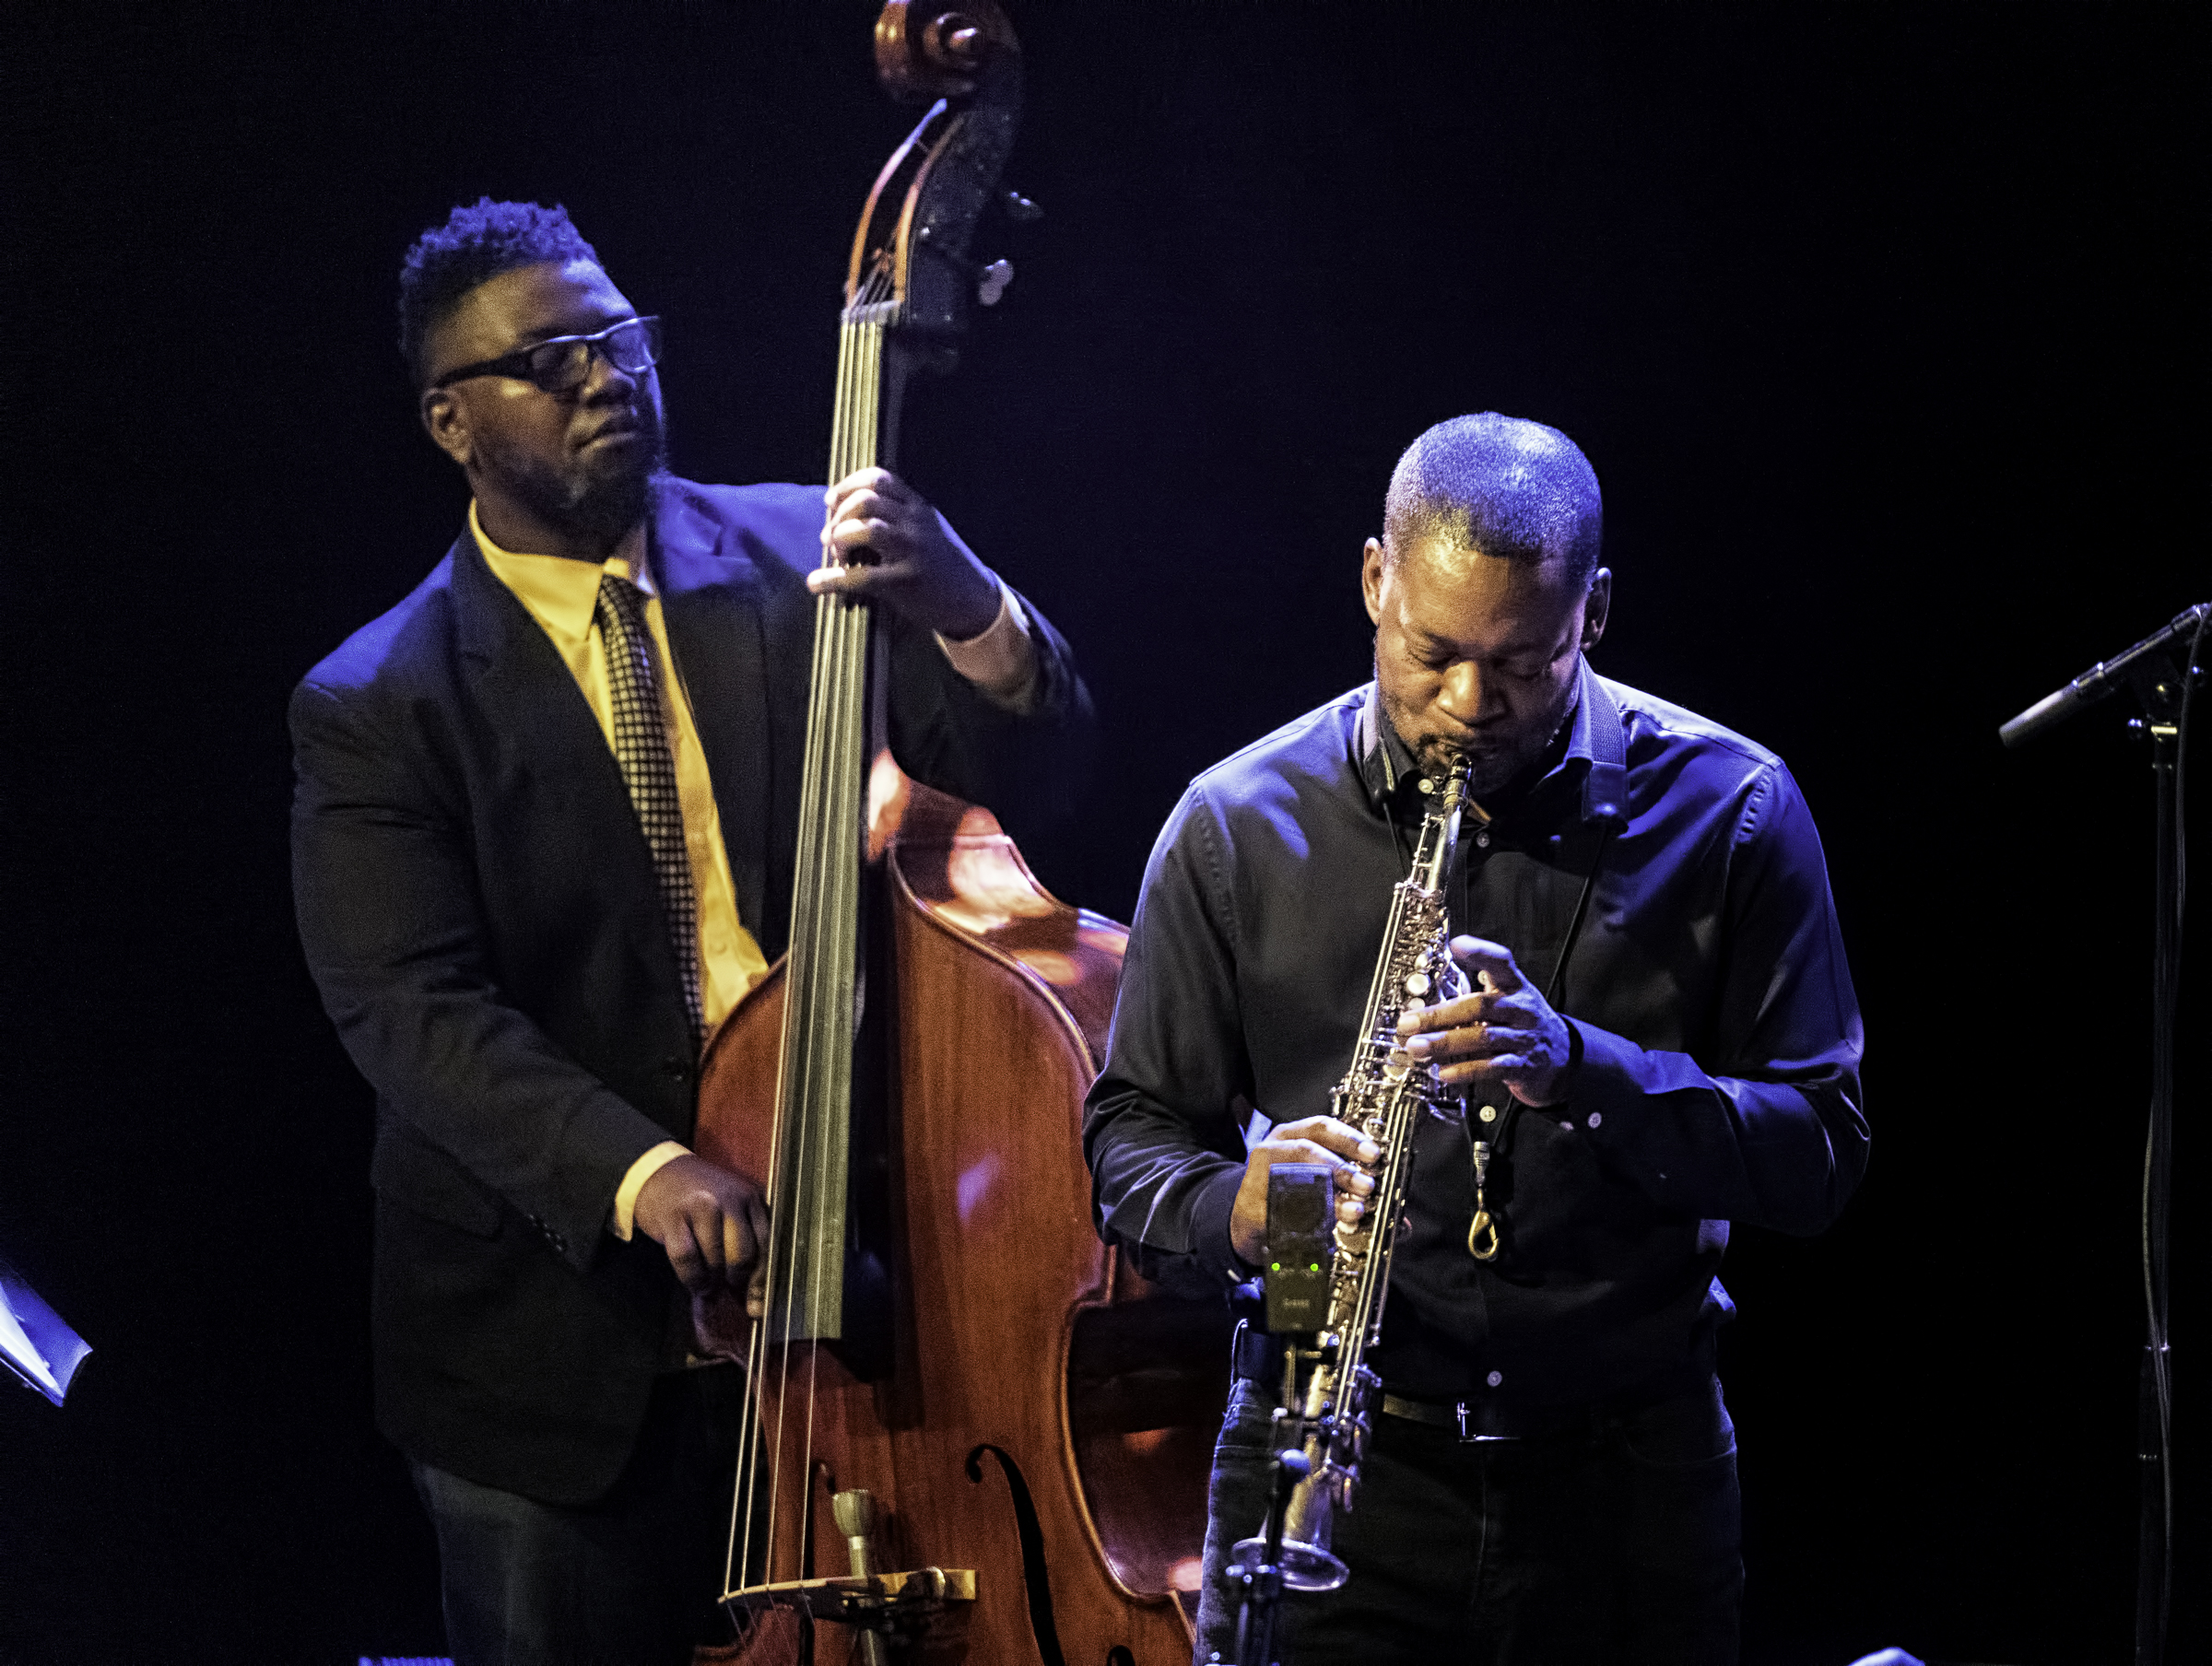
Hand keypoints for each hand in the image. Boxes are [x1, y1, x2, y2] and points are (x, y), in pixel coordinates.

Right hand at [632, 1154, 769, 1313]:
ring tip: (705, 1284)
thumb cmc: (699, 1197)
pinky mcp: (673, 1216)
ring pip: (715, 1261)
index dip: (761, 1281)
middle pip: (741, 1256)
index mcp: (751, 1198)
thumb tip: (754, 1300)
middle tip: (724, 1286)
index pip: (766, 1245)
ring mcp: (702, 1206)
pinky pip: (686, 1259)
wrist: (658, 1171)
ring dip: (709, 1281)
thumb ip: (745, 1243)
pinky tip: (691, 1280)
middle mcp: (730, 1199)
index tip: (756, 1305)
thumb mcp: (731, 1208)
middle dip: (733, 1280)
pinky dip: (689, 1277)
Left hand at [809, 467, 1001, 639]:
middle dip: (839, 515)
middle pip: (866, 499)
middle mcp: (916, 524)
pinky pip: (859, 576)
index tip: (830, 501)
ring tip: (836, 554)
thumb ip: (902, 517)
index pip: (879, 479)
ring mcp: (912, 551)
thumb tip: (855, 515)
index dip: (847, 485)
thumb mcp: (931, 531)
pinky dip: (830, 579)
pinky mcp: (905, 582)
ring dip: (839, 538)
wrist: (976, 602)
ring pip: (864, 528)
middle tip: (829, 536)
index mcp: (920, 509)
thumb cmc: (945, 568)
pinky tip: (815, 584)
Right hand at [1229, 1114, 1378, 1266]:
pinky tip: (1324, 1228)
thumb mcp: (1316, 1181)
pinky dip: (1305, 1219)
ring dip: (1328, 1196)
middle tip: (1367, 1187)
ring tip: (1353, 1211)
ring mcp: (1258, 1177)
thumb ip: (1353, 1193)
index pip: (1321, 1127)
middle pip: (1307, 1151)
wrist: (1245, 1219)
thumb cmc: (1287, 1194)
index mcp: (1292, 1136)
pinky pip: (1280, 1211)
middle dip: (1341, 1169)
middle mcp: (1273, 1149)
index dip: (1349, 1138)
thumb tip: (1401, 1221)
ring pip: (1293, 1179)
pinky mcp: (1250, 1206)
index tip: (1374, 1154)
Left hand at [1397, 936, 1574, 1106]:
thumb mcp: (1508, 1000)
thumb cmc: (1523, 1024)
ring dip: (1445, 1043)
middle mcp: (1521, 1009)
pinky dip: (1465, 1070)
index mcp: (1515, 986)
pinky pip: (1492, 1067)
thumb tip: (1426, 999)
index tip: (1456, 945)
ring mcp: (1523, 1037)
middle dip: (1440, 1015)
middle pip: (1479, 1006)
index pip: (1501, 962)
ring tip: (1417, 1048)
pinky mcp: (1523, 1066)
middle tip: (1409, 1023)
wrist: (1562, 1058)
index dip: (1481, 952)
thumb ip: (1473, 995)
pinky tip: (1444, 1072)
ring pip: (1482, 1038)